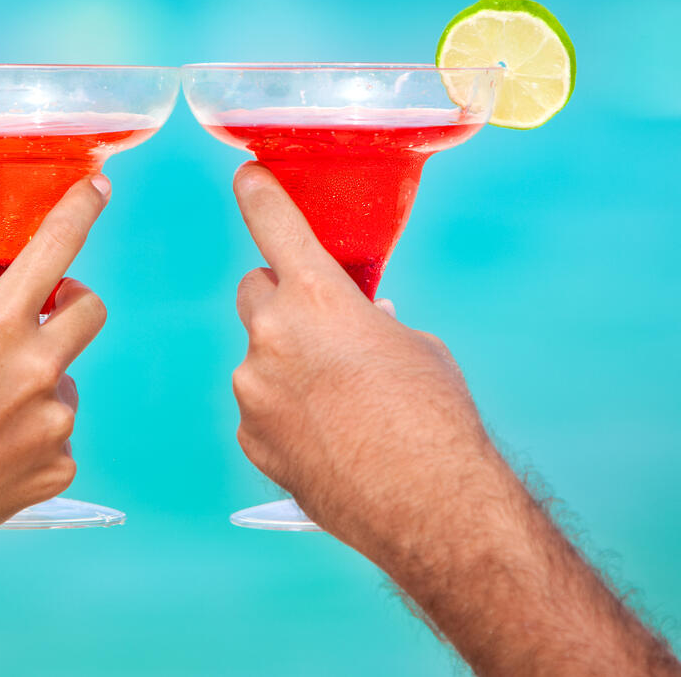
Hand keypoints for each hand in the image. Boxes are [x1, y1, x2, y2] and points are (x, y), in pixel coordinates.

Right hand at [0, 175, 109, 554]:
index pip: (53, 250)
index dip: (80, 211)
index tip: (98, 186)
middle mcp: (37, 369)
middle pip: (90, 309)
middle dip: (68, 305)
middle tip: (37, 319)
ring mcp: (55, 421)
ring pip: (66, 380)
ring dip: (39, 384)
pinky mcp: (62, 465)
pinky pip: (59, 433)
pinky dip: (33, 436)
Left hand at [229, 163, 495, 560]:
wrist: (426, 503)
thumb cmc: (433, 417)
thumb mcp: (414, 346)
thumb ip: (370, 322)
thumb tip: (359, 324)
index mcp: (316, 297)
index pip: (273, 223)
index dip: (258, 193)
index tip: (246, 176)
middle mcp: (272, 334)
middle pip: (253, 290)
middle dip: (279, 298)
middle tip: (318, 325)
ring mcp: (253, 388)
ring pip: (259, 357)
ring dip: (286, 365)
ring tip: (339, 404)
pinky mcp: (250, 436)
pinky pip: (261, 409)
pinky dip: (285, 414)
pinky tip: (327, 438)